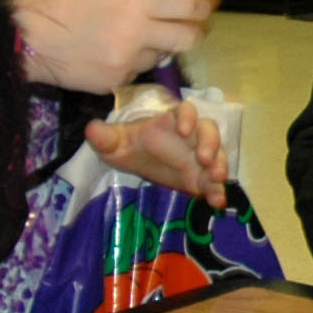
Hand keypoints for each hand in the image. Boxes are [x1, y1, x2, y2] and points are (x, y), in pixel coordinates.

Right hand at [11, 0, 218, 93]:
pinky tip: (112, 49)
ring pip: (163, 55)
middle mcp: (137, 35)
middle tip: (185, 22)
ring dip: (158, 44)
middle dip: (194, 29)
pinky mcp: (115, 82)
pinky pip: (137, 71)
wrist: (25, 36)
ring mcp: (127, 62)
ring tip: (135, 33)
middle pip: (190, 37)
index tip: (204, 1)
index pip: (191, 5)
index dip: (204, 3)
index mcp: (135, 2)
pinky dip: (133, 61)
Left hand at [85, 100, 224, 207]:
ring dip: (220, 164)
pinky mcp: (201, 177)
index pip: (186, 110)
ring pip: (217, 154)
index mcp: (171, 121)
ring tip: (216, 178)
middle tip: (205, 159)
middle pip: (209, 131)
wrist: (138, 162)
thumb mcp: (115, 142)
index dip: (188, 117)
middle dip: (210, 143)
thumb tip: (92, 129)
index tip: (183, 130)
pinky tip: (217, 201)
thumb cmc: (130, 146)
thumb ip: (105, 136)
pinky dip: (218, 190)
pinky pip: (214, 182)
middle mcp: (191, 136)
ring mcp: (199, 157)